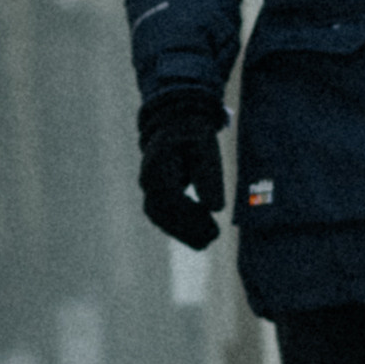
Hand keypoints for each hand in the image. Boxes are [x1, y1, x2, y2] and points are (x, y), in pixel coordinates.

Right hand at [138, 89, 226, 248]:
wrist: (176, 124)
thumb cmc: (195, 135)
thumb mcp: (206, 149)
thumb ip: (209, 176)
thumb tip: (216, 208)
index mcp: (159, 162)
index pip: (171, 196)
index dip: (191, 214)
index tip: (213, 223)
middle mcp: (148, 177)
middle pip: (162, 211)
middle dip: (187, 228)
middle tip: (214, 237)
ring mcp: (148, 187)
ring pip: (160, 217)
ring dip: (183, 232)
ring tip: (208, 240)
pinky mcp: (154, 194)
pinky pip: (162, 217)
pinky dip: (180, 228)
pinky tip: (200, 236)